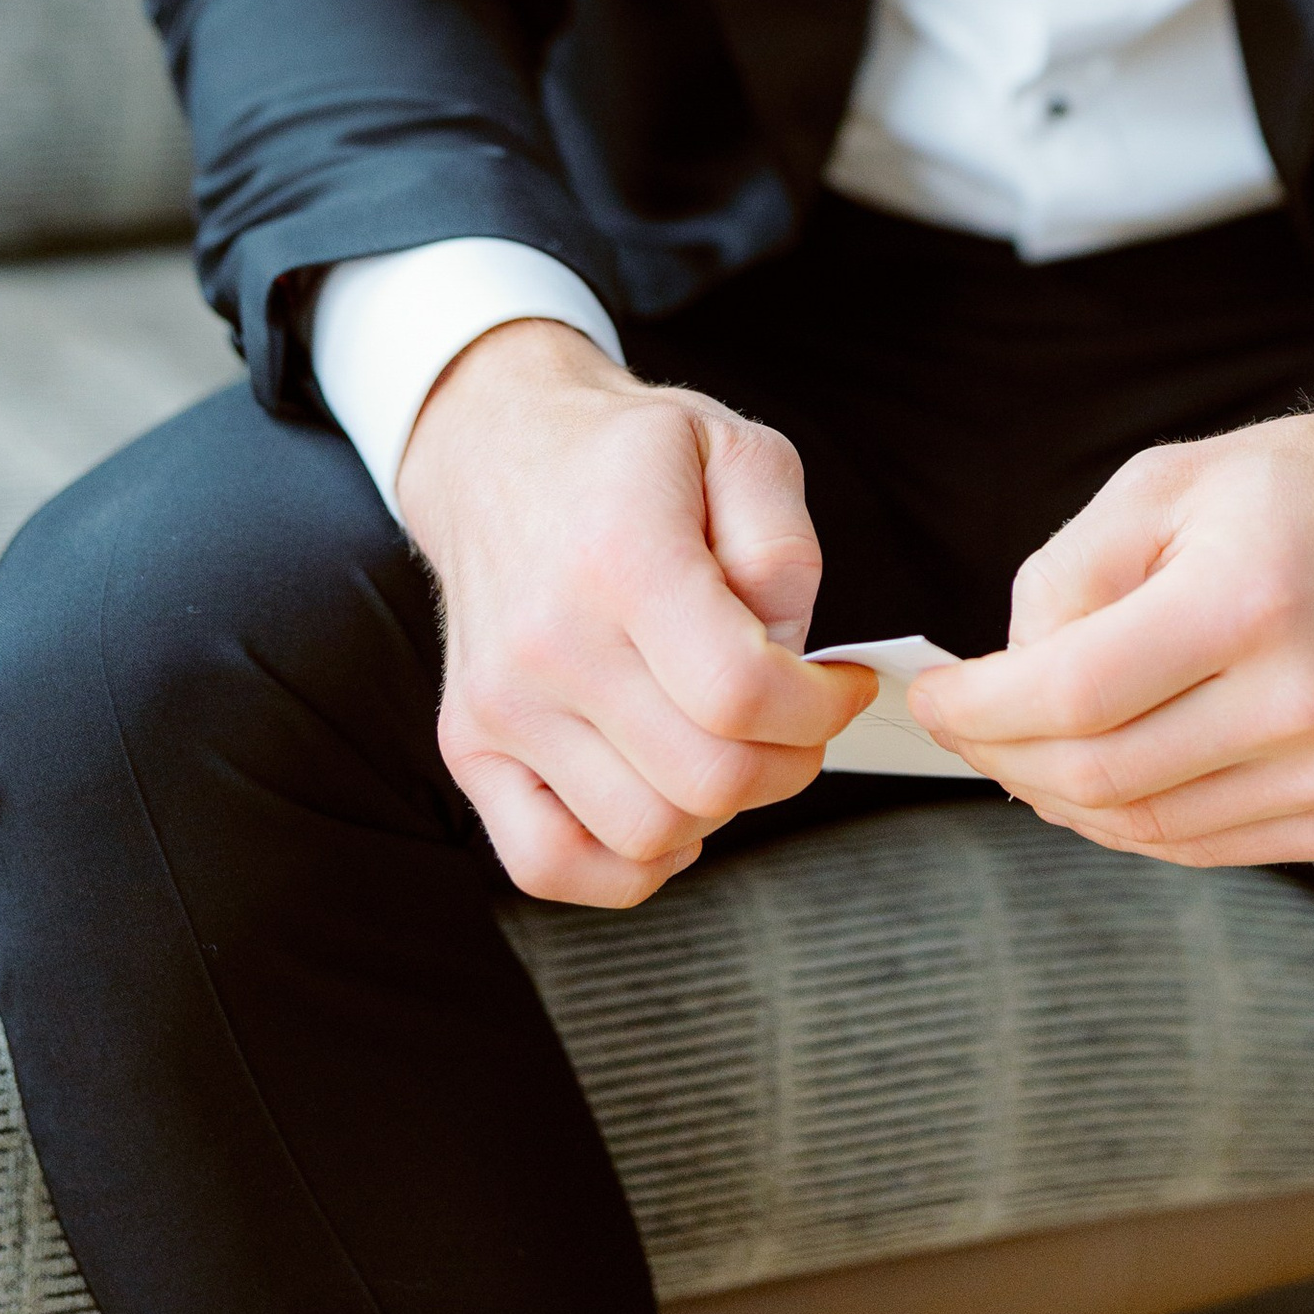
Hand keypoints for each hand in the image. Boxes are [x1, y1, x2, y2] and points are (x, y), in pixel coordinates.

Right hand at [396, 319, 873, 908]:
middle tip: (800, 722)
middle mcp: (549, 640)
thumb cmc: (625, 456)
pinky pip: (549, 864)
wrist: (497, 451)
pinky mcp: (469, 744)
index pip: (741, 692)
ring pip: (642, 834)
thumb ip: (785, 551)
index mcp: (622, 556)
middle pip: (705, 778)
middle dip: (788, 764)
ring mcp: (500, 703)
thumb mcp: (737, 448)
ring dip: (717, 811)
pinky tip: (667, 806)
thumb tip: (790, 662)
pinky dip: (625, 866)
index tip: (844, 685)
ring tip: (729, 747)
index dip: (821, 708)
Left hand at [910, 379, 1313, 867]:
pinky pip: (1213, 846)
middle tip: (968, 728)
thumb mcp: (1162, 484)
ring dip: (1065, 796)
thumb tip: (1009, 681)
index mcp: (1247, 597)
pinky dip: (1141, 820)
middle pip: (1102, 775)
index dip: (981, 708)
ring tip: (1030, 748)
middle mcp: (1306, 697)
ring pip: (1150, 829)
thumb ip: (1066, 580)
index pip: (1073, 694)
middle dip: (1007, 756)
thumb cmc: (1297, 490)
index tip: (930, 698)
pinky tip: (1114, 772)